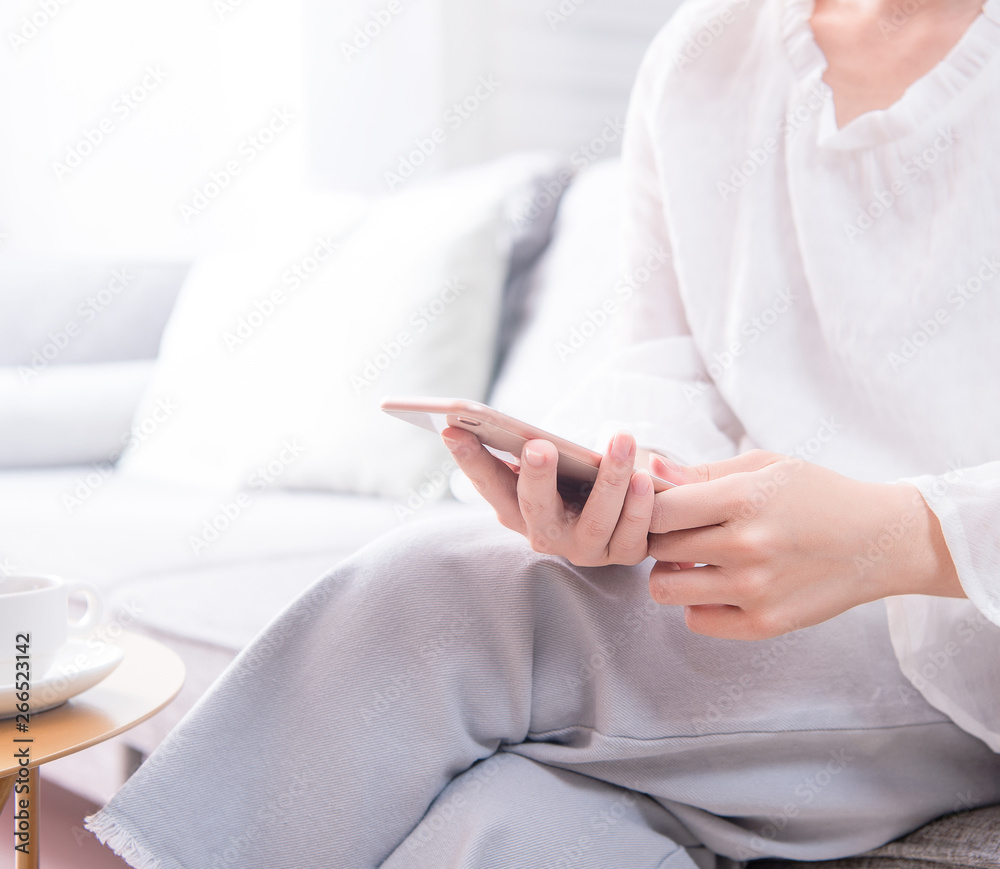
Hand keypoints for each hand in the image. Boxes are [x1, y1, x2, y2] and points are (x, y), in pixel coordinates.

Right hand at [443, 428, 655, 565]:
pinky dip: (639, 506)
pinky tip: (645, 476)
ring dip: (610, 481)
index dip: (469, 459)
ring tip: (620, 441)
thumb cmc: (576, 477)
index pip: (487, 483)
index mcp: (515, 509)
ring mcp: (584, 549)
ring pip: (595, 521)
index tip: (451, 429)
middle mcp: (544, 535)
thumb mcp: (548, 463)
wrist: (622, 515)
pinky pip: (632, 535)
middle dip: (536, 477)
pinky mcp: (622, 555)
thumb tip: (470, 423)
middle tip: (538, 446)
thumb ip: (522, 446)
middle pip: (535, 508)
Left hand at [645, 450, 963, 639]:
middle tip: (679, 532)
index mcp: (743, 499)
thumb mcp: (764, 467)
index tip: (661, 505)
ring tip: (692, 559)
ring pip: (665, 589)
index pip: (659, 510)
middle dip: (659, 538)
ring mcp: (754, 590)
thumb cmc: (818, 495)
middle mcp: (746, 547)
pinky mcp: (765, 624)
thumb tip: (652, 470)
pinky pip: (695, 620)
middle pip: (657, 548)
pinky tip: (715, 584)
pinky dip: (695, 604)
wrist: (880, 541)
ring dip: (670, 573)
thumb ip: (703, 472)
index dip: (650, 507)